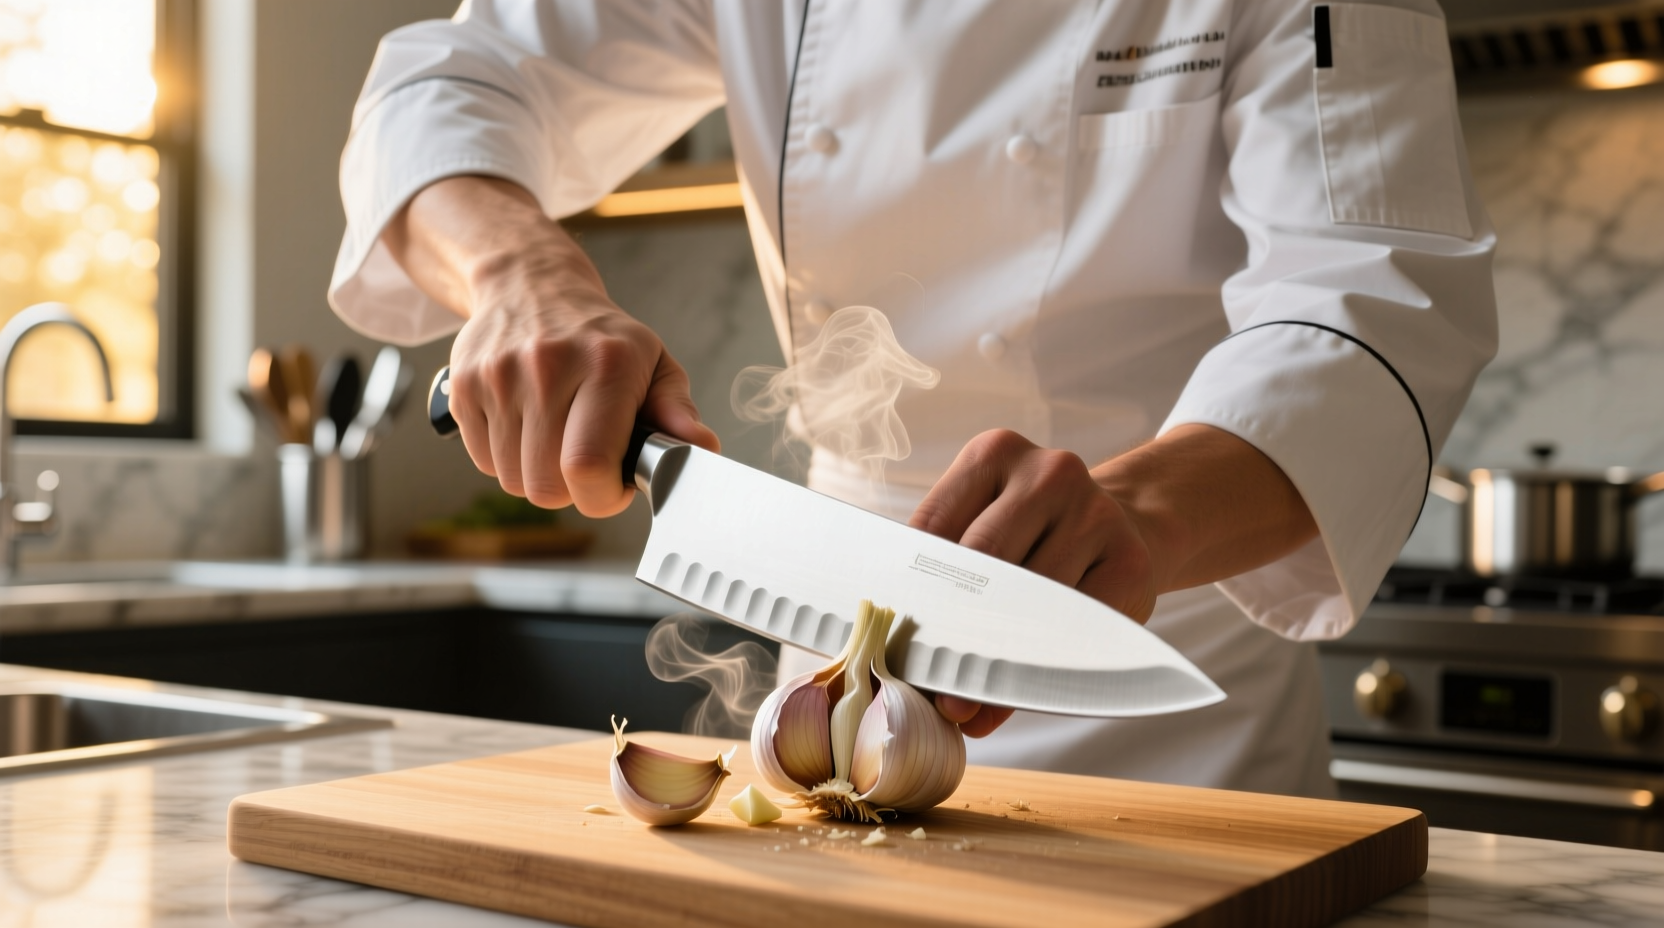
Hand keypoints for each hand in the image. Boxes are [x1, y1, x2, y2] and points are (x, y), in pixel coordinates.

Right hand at [387, 176, 718, 515]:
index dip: (603, 496)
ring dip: (538, 475)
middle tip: (587, 461)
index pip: (589, 465)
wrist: (530, 286)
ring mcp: (499, 376)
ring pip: (514, 480)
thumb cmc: (600, 337)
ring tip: (556, 438)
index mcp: (606, 364)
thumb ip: (676, 411)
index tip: (614, 485)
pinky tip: (526, 426)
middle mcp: (548, 366)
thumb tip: (700, 448)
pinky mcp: (464, 387)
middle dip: (573, 490)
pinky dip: (506, 459)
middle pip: (547, 486)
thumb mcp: (652, 363)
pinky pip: (484, 462)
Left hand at [910, 429, 1158, 737]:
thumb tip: (929, 685)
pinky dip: (1046, 669)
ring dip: (997, 662)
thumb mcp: (987, 538)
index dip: (911, 596)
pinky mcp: (1132, 559)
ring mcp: (1095, 512)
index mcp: (993, 454)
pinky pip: (1078, 626)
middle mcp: (1048, 473)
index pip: (933, 532)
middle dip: (953, 632)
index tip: (896, 647)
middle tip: (934, 690)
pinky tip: (1024, 691)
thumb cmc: (1034, 542)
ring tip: (972, 703)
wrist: (1125, 527)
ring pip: (1030, 601)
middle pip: (982, 564)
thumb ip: (949, 589)